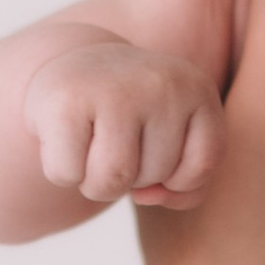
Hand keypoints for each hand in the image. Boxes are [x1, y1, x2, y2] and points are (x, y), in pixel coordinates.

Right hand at [23, 38, 222, 208]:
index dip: (175, 177)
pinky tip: (66, 138)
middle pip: (153, 176)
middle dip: (131, 176)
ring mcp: (114, 88)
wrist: (73, 67)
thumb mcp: (175, 140)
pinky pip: (68, 174)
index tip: (155, 149)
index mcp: (198, 89)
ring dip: (97, 182)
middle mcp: (162, 82)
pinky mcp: (67, 101)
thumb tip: (147, 196)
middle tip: (116, 138)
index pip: (202, 165)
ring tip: (93, 144)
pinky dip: (63, 173)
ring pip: (112, 181)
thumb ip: (187, 186)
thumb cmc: (131, 117)